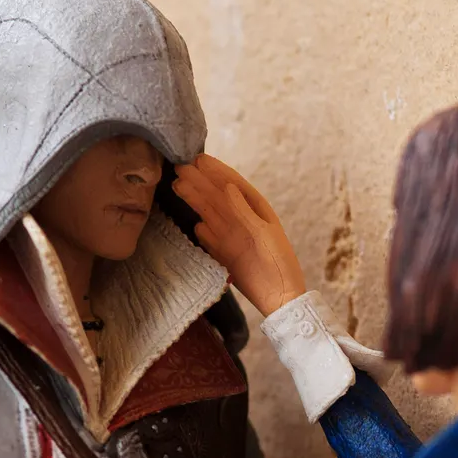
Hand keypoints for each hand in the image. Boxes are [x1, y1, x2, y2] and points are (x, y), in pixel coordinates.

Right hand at [173, 154, 305, 315]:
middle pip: (217, 197)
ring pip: (210, 214)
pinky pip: (210, 239)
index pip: (232, 185)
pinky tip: (195, 223)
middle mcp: (242, 220)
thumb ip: (244, 211)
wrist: (280, 298)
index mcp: (256, 209)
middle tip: (179, 168)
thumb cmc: (280, 263)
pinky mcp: (225, 255)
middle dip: (199, 182)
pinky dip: (203, 232)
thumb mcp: (264, 234)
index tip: (198, 159)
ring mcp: (232, 237)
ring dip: (195, 200)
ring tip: (177, 185)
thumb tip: (226, 187)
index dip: (216, 171)